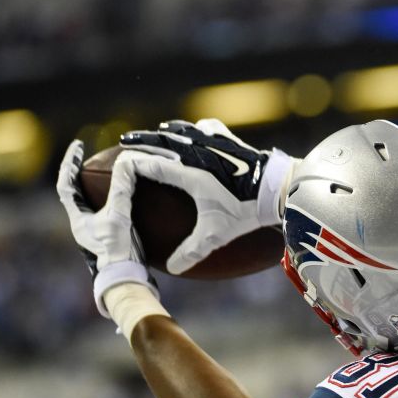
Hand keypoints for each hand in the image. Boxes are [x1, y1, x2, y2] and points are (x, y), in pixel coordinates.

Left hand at [56, 140, 157, 315]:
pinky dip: (109, 201)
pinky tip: (125, 197)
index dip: (69, 162)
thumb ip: (122, 188)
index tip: (78, 145)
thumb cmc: (118, 251)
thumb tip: (126, 162)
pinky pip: (103, 213)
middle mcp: (81, 225)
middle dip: (79, 172)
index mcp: (77, 218)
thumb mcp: (120, 215)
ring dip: (94, 187)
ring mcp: (93, 233)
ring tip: (105, 173)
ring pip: (88, 204)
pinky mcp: (107, 239)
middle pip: (74, 192)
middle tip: (88, 157)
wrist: (125, 279)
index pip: (65, 184)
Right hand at [118, 119, 295, 274]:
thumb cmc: (245, 211)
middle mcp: (198, 153)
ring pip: (183, 131)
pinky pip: (207, 127)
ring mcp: (215, 142)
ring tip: (156, 133)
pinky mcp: (230, 139)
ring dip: (167, 132)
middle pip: (162, 141)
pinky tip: (196, 130)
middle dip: (142, 140)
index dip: (133, 161)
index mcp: (190, 174)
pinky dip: (195, 128)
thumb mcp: (216, 234)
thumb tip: (172, 269)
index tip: (119, 161)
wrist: (278, 188)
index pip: (152, 164)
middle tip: (126, 139)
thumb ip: (191, 251)